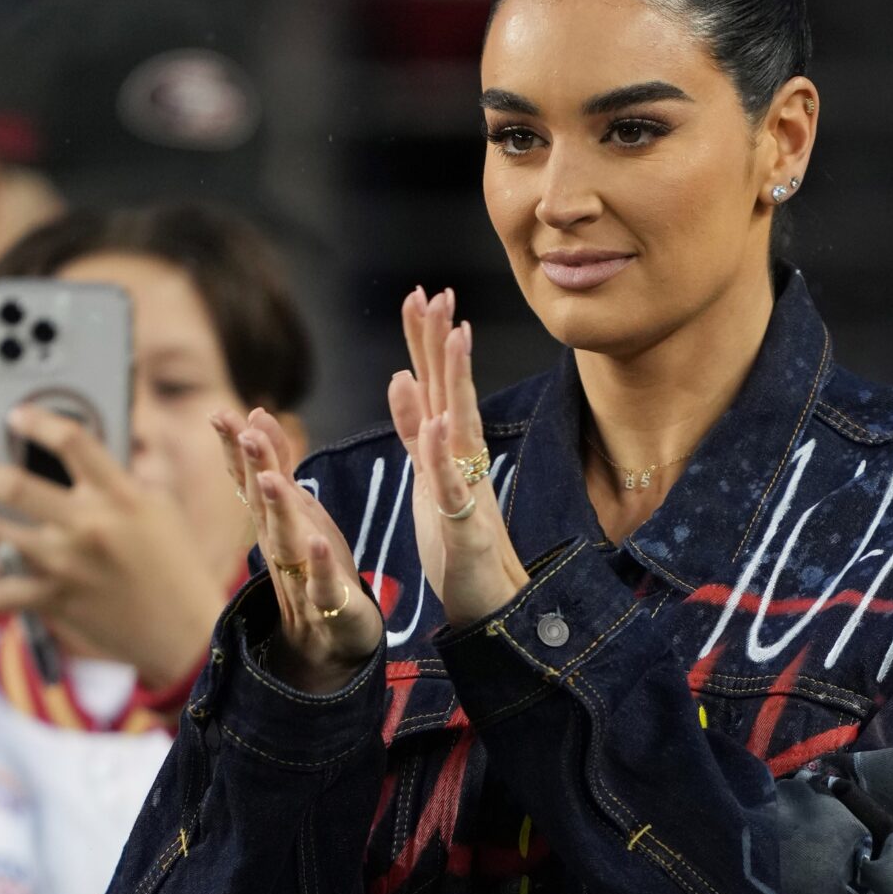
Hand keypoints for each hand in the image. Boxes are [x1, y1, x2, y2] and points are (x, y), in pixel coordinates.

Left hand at [0, 410, 226, 688]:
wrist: (187, 634)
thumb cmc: (177, 567)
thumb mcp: (162, 510)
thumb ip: (122, 481)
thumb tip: (83, 460)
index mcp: (120, 497)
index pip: (73, 441)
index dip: (38, 420)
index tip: (17, 416)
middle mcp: (89, 527)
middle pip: (15, 486)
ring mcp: (68, 566)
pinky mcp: (56, 601)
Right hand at [213, 408, 382, 692]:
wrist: (331, 639)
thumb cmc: (313, 566)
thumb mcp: (297, 509)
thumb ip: (278, 463)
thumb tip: (256, 413)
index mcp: (272, 522)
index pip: (249, 480)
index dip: (234, 449)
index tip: (219, 413)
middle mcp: (279, 545)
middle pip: (263, 504)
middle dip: (252, 467)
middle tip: (243, 433)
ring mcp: (302, 575)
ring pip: (286, 540)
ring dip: (278, 510)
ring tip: (269, 480)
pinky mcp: (330, 605)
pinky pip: (323, 586)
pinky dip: (319, 567)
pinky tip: (317, 544)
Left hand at [387, 288, 529, 628]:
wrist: (489, 603)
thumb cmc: (458, 545)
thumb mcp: (426, 478)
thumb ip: (414, 430)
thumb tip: (403, 376)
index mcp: (448, 450)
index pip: (434, 385)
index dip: (427, 342)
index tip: (421, 294)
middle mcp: (462, 463)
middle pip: (449, 392)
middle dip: (443, 341)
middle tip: (440, 290)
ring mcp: (467, 493)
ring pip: (459, 428)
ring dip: (457, 382)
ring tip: (455, 333)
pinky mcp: (465, 530)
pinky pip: (452, 490)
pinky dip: (443, 460)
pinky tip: (438, 427)